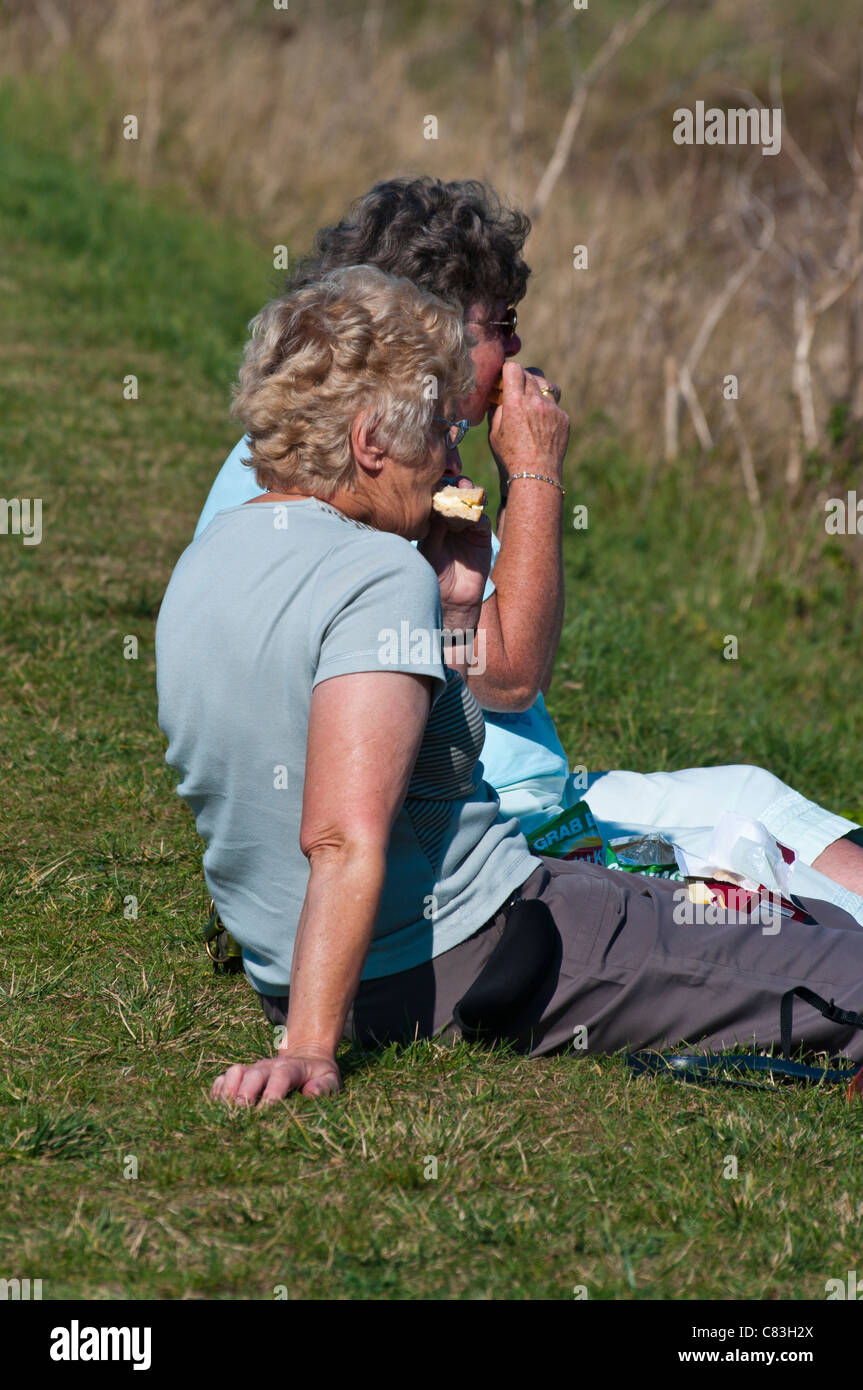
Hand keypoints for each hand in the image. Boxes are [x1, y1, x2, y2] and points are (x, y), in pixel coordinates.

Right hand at [211, 1049, 341, 1104]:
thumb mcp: (331, 1079)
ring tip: (224, 1114)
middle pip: (253, 1075)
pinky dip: (217, 1091)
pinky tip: (216, 1109)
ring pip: (235, 1073)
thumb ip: (324, 1086)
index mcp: (292, 1068)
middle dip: (246, 1095)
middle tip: (239, 1118)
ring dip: (228, 1092)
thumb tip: (310, 1093)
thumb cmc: (319, 1075)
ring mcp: (253, 1069)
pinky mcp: (242, 1075)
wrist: (306, 1057)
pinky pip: (224, 1078)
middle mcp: (269, 1066)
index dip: (272, 1093)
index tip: (265, 1111)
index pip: (281, 1077)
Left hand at [418, 482, 491, 628]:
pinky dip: (479, 516)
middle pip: (456, 497)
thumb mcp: (428, 549)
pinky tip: (474, 515)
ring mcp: (467, 529)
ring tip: (467, 489)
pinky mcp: (482, 539)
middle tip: (457, 480)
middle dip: (457, 486)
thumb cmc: (432, 574)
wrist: (451, 599)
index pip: (438, 499)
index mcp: (434, 523)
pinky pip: (482, 523)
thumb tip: (437, 503)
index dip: (439, 487)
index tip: (437, 478)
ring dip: (471, 496)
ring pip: (471, 506)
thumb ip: (433, 528)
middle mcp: (451, 523)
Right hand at [488, 364, 568, 491]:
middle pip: (530, 374)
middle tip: (515, 392)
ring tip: (531, 401)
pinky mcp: (563, 418)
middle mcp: (535, 401)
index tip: (505, 379)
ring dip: (537, 388)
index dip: (508, 371)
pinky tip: (540, 424)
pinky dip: (546, 408)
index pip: (514, 368)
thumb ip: (496, 409)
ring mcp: (552, 409)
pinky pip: (554, 404)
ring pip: (546, 385)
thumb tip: (497, 395)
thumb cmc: (510, 456)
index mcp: (515, 402)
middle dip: (521, 380)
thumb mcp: (494, 432)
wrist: (536, 475)